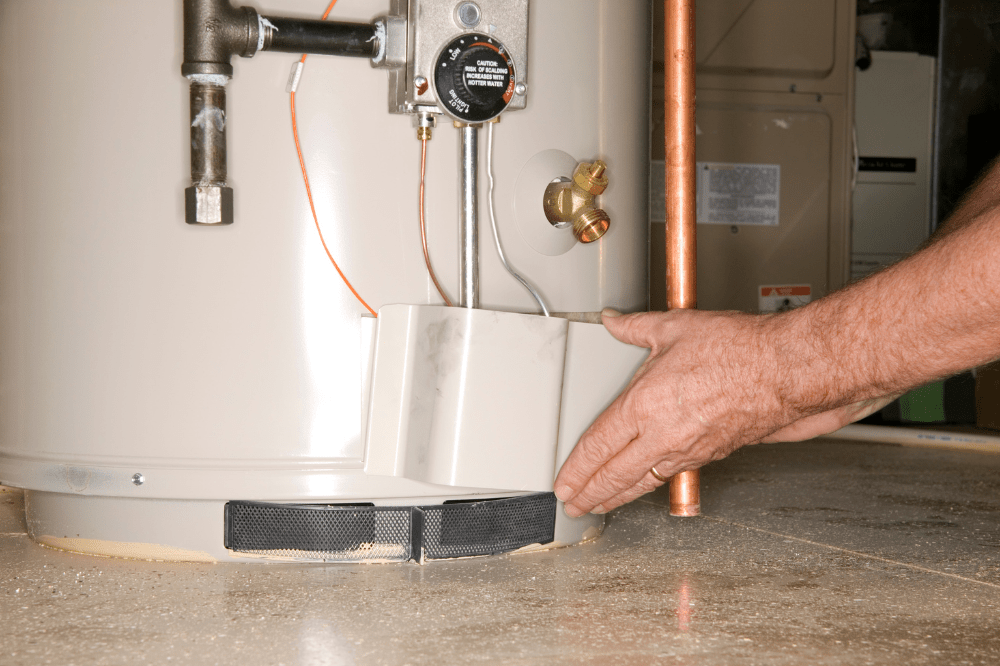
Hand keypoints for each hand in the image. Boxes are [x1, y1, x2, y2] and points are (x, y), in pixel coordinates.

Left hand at [554, 308, 879, 517]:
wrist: (788, 372)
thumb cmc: (739, 350)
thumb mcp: (675, 327)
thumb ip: (636, 327)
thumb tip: (613, 321)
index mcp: (644, 404)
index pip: (597, 446)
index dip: (576, 469)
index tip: (564, 482)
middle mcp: (662, 434)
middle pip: (615, 474)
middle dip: (590, 494)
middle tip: (574, 506)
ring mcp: (688, 449)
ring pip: (642, 481)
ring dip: (617, 496)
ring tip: (601, 504)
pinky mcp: (711, 454)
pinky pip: (670, 475)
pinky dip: (650, 484)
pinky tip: (646, 484)